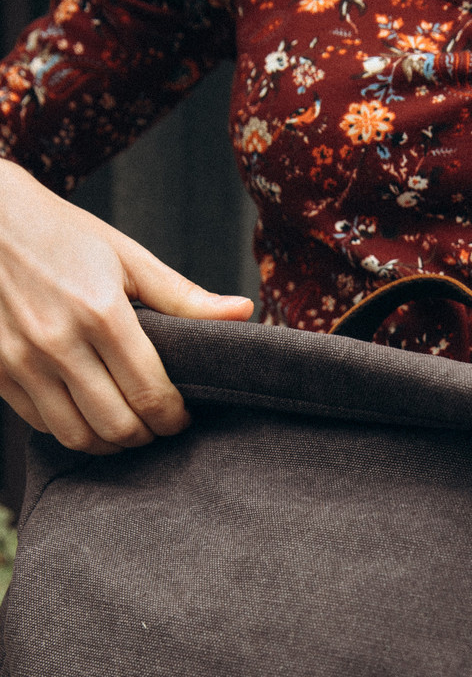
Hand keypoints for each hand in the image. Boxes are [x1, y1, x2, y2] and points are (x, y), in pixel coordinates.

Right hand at [0, 160, 253, 453]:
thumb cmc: (60, 234)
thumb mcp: (126, 256)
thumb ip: (183, 296)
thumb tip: (245, 312)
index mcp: (101, 311)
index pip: (150, 393)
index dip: (174, 417)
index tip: (183, 416)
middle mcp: (58, 341)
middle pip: (118, 424)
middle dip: (148, 434)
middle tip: (158, 425)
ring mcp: (21, 360)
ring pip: (78, 435)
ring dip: (110, 443)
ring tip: (126, 427)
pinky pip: (41, 424)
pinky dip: (70, 430)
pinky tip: (86, 414)